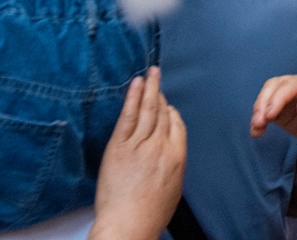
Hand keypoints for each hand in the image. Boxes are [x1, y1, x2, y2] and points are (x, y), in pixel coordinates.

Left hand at [88, 68, 186, 239]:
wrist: (128, 224)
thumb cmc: (149, 214)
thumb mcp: (173, 188)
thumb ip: (172, 164)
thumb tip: (169, 153)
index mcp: (177, 157)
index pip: (176, 124)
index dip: (171, 111)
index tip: (166, 104)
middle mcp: (161, 146)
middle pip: (162, 113)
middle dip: (160, 92)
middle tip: (157, 76)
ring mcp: (139, 144)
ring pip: (147, 109)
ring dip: (149, 87)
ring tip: (150, 72)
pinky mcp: (119, 146)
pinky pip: (128, 115)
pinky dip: (133, 97)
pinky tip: (135, 84)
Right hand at [249, 70, 296, 141]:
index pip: (291, 85)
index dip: (278, 98)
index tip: (270, 115)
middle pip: (276, 85)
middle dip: (263, 103)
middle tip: (259, 122)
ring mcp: (288, 93)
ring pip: (268, 93)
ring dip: (258, 110)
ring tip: (256, 129)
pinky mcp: (280, 106)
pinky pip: (265, 107)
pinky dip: (258, 118)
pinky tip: (256, 132)